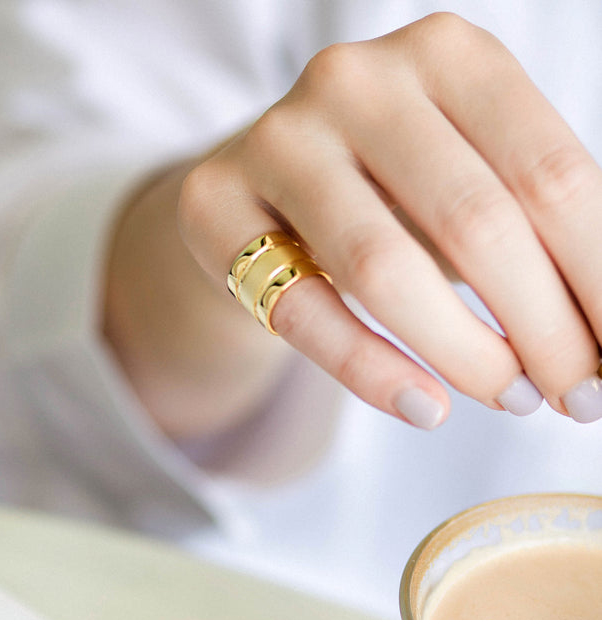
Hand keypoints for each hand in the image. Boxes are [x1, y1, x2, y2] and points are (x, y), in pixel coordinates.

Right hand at [178, 12, 601, 426]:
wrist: (263, 191)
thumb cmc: (389, 192)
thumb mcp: (470, 182)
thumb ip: (533, 232)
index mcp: (446, 54)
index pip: (550, 175)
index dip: (598, 278)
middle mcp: (356, 80)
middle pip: (475, 221)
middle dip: (542, 328)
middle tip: (575, 398)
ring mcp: (277, 140)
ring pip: (383, 267)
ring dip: (463, 352)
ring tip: (509, 399)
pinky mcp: (214, 206)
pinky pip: (303, 309)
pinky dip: (371, 370)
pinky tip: (425, 407)